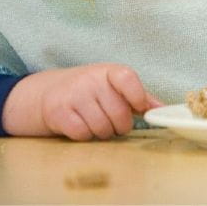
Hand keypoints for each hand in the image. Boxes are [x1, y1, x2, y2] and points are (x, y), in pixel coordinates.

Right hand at [2, 64, 161, 140]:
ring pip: (102, 127)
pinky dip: (85, 136)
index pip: (128, 78)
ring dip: (102, 133)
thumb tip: (164, 108)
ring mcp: (73, 95)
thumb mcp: (110, 86)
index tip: (139, 108)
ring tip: (96, 124)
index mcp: (107, 70)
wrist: (42, 94)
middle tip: (113, 123)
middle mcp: (90, 79)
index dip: (138, 97)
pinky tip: (80, 127)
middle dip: (120, 125)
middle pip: (119, 113)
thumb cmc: (85, 91)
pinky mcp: (58, 112)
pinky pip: (83, 134)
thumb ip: (137, 96)